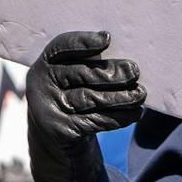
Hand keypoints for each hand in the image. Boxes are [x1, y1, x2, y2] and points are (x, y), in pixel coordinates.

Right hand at [26, 31, 145, 181]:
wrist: (54, 142)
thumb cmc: (71, 99)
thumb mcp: (71, 80)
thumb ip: (89, 66)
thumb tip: (126, 63)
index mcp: (44, 64)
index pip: (62, 46)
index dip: (84, 41)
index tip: (107, 39)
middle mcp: (41, 85)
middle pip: (81, 73)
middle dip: (111, 72)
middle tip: (134, 71)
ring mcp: (48, 109)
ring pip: (91, 99)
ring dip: (121, 97)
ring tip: (140, 94)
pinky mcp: (60, 131)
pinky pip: (95, 121)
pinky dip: (118, 117)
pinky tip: (135, 113)